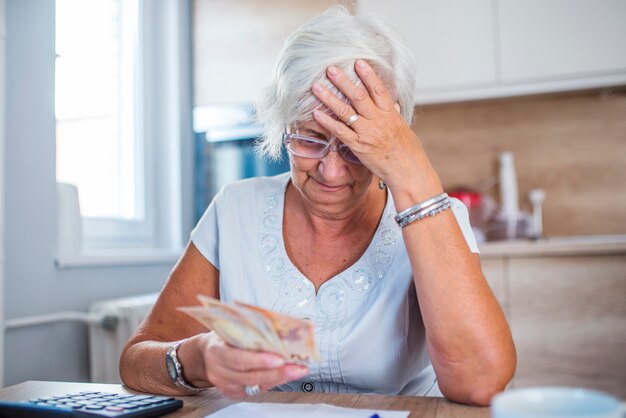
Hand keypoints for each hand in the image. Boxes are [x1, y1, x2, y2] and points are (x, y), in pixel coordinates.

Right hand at [196, 332, 308, 398]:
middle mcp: (220, 372)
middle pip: (251, 376)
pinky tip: (286, 375)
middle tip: (297, 366)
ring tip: (297, 370)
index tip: (279, 358)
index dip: (260, 360)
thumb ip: (248, 331)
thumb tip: (276, 328)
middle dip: (277, 372)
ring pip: (256, 385)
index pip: (239, 359)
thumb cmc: (221, 338)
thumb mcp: (229, 329)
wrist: (205, 355)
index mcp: (216, 352)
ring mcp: (227, 385)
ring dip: (280, 378)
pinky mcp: (234, 393)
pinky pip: (256, 390)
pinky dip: (273, 382)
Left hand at [311, 60, 440, 195]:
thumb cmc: (408, 151)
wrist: (408, 171)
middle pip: (359, 96)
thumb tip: (391, 102)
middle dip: (344, 81)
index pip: (379, 89)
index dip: (368, 75)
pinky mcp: (358, 146)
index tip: (358, 62)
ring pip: (346, 111)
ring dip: (330, 98)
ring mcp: (367, 133)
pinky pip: (340, 132)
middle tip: (331, 69)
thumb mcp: (402, 128)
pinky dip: (327, 122)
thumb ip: (394, 114)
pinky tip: (316, 113)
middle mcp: (378, 120)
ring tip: (317, 87)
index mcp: (391, 113)